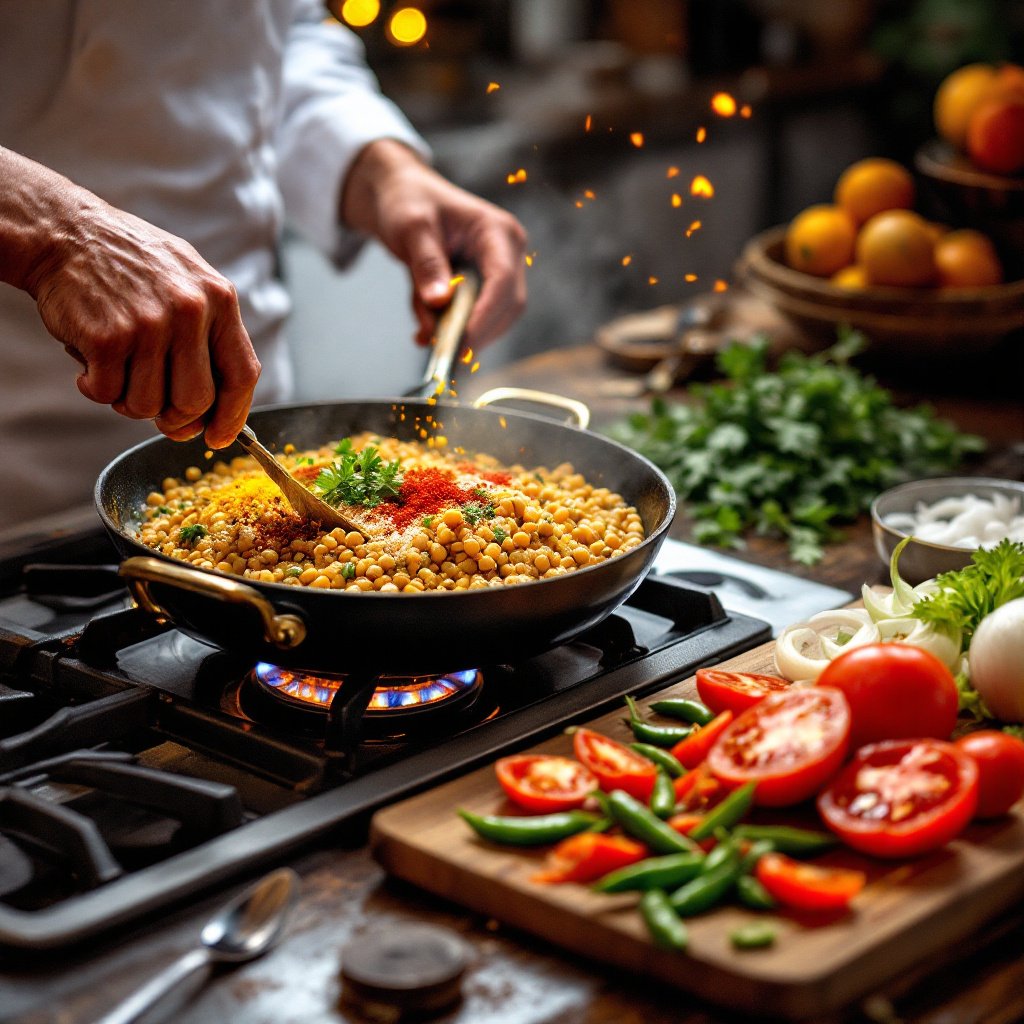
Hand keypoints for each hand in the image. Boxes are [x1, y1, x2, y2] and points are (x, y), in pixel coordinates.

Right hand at [4, 150, 259, 448]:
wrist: (66, 232)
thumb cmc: (131, 265)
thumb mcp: (189, 281)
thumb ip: (210, 335)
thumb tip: (216, 407)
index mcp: (219, 299)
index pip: (242, 374)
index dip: (232, 416)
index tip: (218, 437)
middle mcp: (190, 312)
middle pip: (196, 401)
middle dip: (175, 417)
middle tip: (157, 411)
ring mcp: (149, 325)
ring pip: (149, 405)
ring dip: (129, 401)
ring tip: (118, 371)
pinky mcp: (108, 337)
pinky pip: (108, 395)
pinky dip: (96, 389)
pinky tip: (90, 365)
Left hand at [341, 139, 526, 348]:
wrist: (403, 196)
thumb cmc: (409, 202)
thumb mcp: (411, 228)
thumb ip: (426, 264)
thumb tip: (440, 302)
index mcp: (497, 232)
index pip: (503, 281)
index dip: (486, 316)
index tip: (462, 342)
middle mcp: (507, 253)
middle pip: (507, 307)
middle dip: (476, 332)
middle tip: (442, 352)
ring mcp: (499, 272)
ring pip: (495, 319)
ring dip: (461, 333)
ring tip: (424, 334)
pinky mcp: (485, 288)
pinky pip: (477, 318)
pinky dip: (452, 330)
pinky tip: (425, 331)